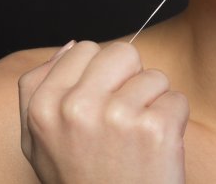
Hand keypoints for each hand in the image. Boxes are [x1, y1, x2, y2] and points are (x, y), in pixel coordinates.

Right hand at [18, 41, 188, 183]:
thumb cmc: (82, 181)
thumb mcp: (39, 142)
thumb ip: (39, 89)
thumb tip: (70, 45)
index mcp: (43, 107)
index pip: (82, 48)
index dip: (99, 75)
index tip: (100, 103)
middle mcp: (76, 108)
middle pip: (121, 53)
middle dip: (129, 79)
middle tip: (123, 118)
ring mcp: (117, 117)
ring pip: (154, 76)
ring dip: (153, 104)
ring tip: (138, 139)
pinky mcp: (155, 129)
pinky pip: (177, 99)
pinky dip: (174, 122)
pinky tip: (156, 149)